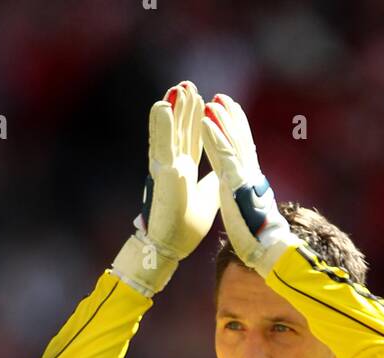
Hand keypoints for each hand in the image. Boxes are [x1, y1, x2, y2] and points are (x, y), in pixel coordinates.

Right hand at [112, 80, 218, 296]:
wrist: (173, 245)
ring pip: (169, 131)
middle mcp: (173, 165)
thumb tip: (222, 174)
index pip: (191, 138)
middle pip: (180, 130)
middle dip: (184, 108)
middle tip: (188, 85)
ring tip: (178, 88)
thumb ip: (213, 183)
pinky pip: (162, 144)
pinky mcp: (163, 173)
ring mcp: (166, 167)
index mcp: (185, 170)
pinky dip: (161, 125)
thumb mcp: (208, 198)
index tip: (199, 99)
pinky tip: (163, 105)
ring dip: (173, 109)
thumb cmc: (185, 226)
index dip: (194, 119)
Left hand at [200, 93, 298, 276]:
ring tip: (213, 102)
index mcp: (250, 181)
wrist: (268, 249)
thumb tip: (246, 195)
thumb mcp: (249, 210)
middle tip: (222, 98)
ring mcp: (243, 176)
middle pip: (240, 139)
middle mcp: (249, 174)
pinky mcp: (235, 183)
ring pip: (232, 142)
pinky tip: (206, 121)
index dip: (238, 130)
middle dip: (232, 118)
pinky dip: (215, 136)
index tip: (231, 113)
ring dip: (222, 120)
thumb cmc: (258, 236)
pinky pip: (223, 154)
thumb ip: (246, 197)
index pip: (244, 150)